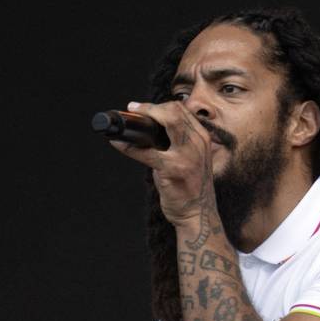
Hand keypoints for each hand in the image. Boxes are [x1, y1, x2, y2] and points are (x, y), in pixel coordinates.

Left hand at [109, 100, 216, 227]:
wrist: (197, 214)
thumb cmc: (189, 186)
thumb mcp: (192, 158)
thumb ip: (178, 142)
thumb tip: (150, 129)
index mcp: (201, 138)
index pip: (181, 110)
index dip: (158, 105)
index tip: (141, 108)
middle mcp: (197, 143)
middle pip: (174, 111)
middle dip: (149, 107)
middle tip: (132, 109)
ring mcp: (187, 156)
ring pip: (166, 122)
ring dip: (143, 118)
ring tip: (125, 123)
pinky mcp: (173, 170)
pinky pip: (146, 152)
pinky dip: (128, 146)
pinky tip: (118, 143)